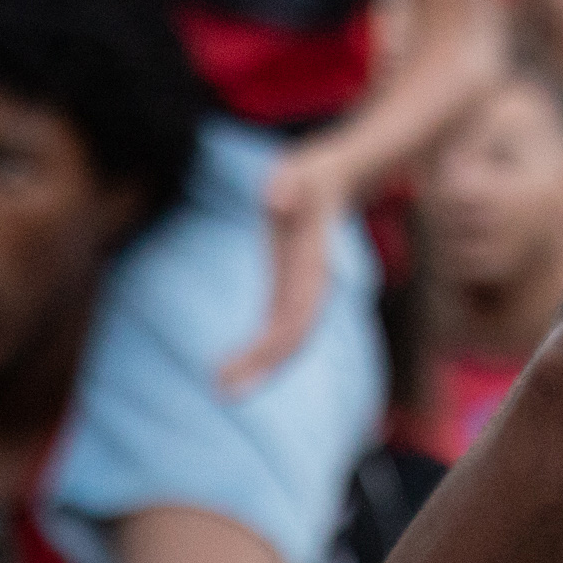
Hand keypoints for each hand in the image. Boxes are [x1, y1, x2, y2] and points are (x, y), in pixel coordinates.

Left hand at [220, 141, 352, 391]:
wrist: (340, 177)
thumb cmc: (314, 173)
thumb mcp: (300, 171)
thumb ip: (289, 185)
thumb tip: (274, 201)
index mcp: (312, 264)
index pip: (296, 314)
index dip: (272, 344)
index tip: (241, 363)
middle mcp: (311, 284)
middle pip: (292, 337)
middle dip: (262, 367)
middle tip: (222, 391)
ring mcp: (302, 288)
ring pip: (288, 339)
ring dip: (261, 366)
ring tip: (224, 386)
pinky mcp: (291, 288)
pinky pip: (281, 327)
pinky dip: (262, 351)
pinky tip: (240, 365)